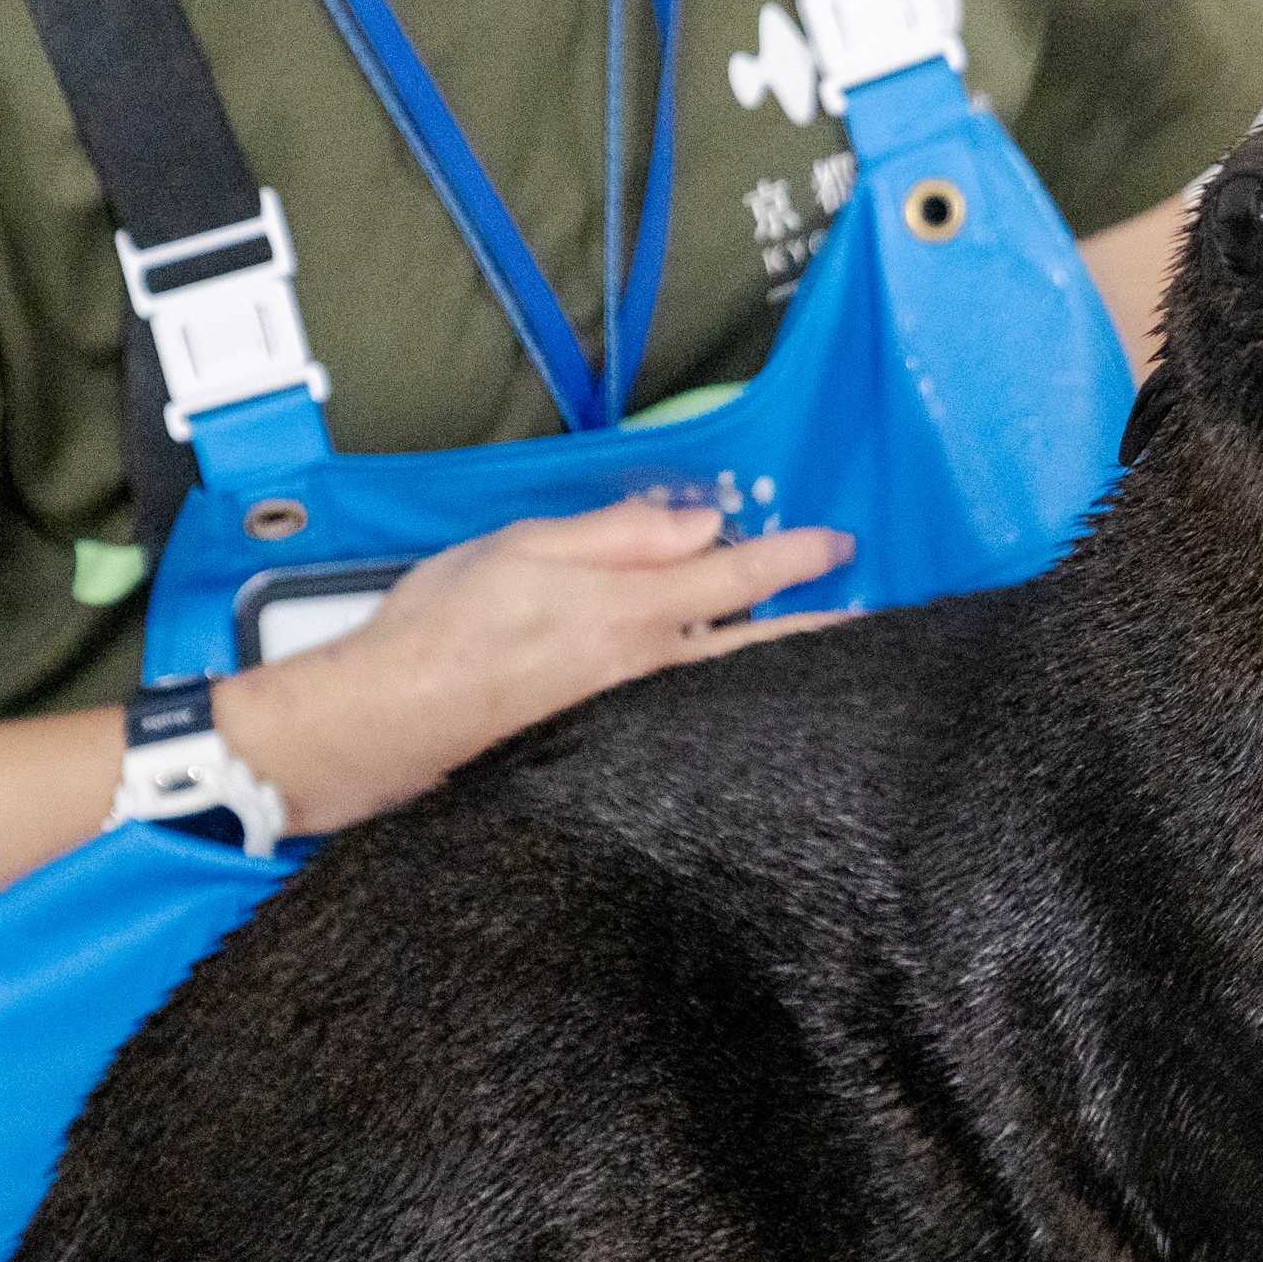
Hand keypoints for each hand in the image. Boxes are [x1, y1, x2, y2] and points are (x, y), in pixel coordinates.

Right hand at [218, 500, 853, 834]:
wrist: (392, 720)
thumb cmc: (441, 627)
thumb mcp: (522, 547)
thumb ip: (616, 533)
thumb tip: (696, 521)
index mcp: (629, 609)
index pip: (736, 575)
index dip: (793, 557)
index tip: (837, 545)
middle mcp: (646, 668)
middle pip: (756, 645)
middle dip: (815, 628)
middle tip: (870, 620)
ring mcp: (634, 712)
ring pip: (726, 680)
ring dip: (777, 662)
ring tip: (823, 654)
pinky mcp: (610, 739)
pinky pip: (687, 709)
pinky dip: (723, 694)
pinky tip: (736, 694)